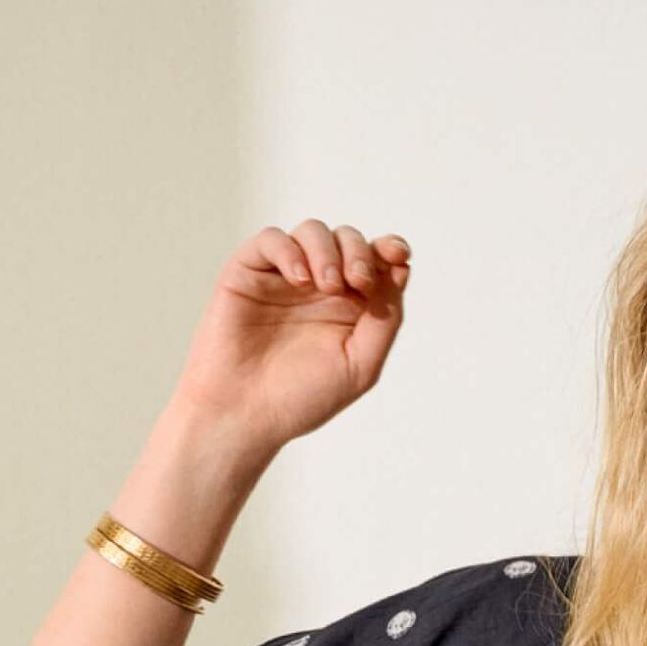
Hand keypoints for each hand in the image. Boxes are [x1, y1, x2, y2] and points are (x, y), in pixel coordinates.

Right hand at [168, 219, 413, 461]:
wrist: (245, 413)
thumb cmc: (301, 398)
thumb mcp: (360, 365)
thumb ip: (385, 319)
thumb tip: (401, 269)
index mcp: (351, 308)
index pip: (376, 263)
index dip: (390, 249)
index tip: (398, 254)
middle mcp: (320, 288)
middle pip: (348, 240)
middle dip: (360, 251)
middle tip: (358, 282)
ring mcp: (285, 277)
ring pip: (313, 232)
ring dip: (327, 251)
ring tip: (327, 286)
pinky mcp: (249, 271)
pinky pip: (272, 239)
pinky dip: (290, 251)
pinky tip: (299, 280)